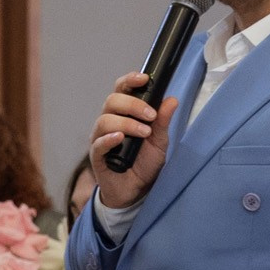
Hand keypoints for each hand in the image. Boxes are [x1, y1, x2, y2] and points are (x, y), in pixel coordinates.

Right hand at [90, 73, 176, 205]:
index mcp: (123, 113)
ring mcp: (100, 138)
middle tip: (151, 116)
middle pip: (112, 101)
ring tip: (144, 133)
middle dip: (133, 105)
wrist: (136, 190)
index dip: (130, 81)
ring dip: (126, 123)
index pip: (121, 89)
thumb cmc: (144, 163)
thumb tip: (172, 100)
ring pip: (105, 120)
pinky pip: (98, 143)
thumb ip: (163, 121)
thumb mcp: (159, 141)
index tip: (144, 79)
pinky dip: (109, 139)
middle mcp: (109, 122)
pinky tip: (120, 139)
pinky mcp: (97, 156)